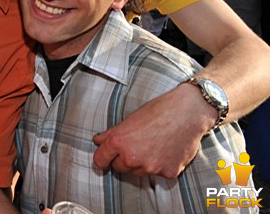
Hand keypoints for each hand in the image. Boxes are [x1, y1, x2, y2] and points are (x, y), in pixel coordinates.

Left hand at [92, 83, 214, 177]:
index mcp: (119, 142)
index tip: (104, 159)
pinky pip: (158, 173)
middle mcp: (132, 157)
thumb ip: (112, 134)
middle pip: (119, 168)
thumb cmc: (158, 111)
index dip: (101, 159)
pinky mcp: (168, 173)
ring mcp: (150, 167)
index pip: (100, 160)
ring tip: (153, 145)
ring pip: (138, 172)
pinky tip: (166, 150)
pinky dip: (160, 165)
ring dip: (141, 164)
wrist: (188, 113)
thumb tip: (98, 141)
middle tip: (135, 146)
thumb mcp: (129, 119)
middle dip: (123, 159)